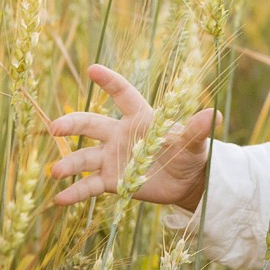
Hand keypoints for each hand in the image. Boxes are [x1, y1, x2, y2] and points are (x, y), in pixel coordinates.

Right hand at [47, 64, 222, 210]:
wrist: (186, 182)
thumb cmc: (189, 154)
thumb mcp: (195, 143)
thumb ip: (198, 130)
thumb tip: (214, 115)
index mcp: (141, 118)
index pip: (123, 95)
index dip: (110, 82)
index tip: (93, 69)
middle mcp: (120, 135)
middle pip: (91, 124)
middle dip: (72, 124)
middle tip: (56, 128)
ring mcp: (112, 158)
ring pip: (85, 156)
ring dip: (69, 163)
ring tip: (55, 172)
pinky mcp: (111, 181)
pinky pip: (89, 185)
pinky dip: (75, 192)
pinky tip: (59, 200)